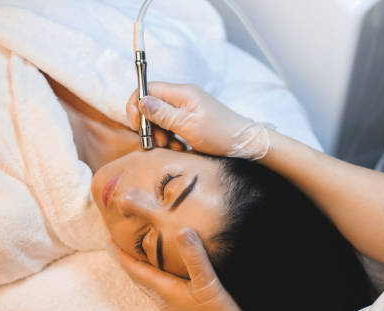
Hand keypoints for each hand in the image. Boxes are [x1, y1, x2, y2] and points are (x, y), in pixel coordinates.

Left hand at [111, 228, 252, 310]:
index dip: (121, 255)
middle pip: (137, 277)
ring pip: (148, 284)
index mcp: (165, 290)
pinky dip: (153, 276)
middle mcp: (163, 299)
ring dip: (139, 269)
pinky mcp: (180, 310)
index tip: (108, 240)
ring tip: (135, 254)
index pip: (136, 270)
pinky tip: (163, 273)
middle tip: (117, 244)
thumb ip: (195, 258)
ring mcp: (171, 307)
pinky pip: (159, 289)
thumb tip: (183, 231)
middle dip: (126, 260)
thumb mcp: (208, 284)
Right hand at [126, 83, 273, 159]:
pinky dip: (172, 138)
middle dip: (151, 126)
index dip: (137, 106)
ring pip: (162, 119)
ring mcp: (188, 109)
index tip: (138, 126)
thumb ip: (163, 113)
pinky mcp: (193, 120)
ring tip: (174, 147)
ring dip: (162, 135)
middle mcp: (184, 97)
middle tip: (160, 143)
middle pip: (153, 106)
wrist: (245, 144)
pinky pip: (173, 127)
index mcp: (182, 93)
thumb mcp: (188, 125)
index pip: (148, 89)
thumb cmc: (220, 134)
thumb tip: (141, 100)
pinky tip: (181, 147)